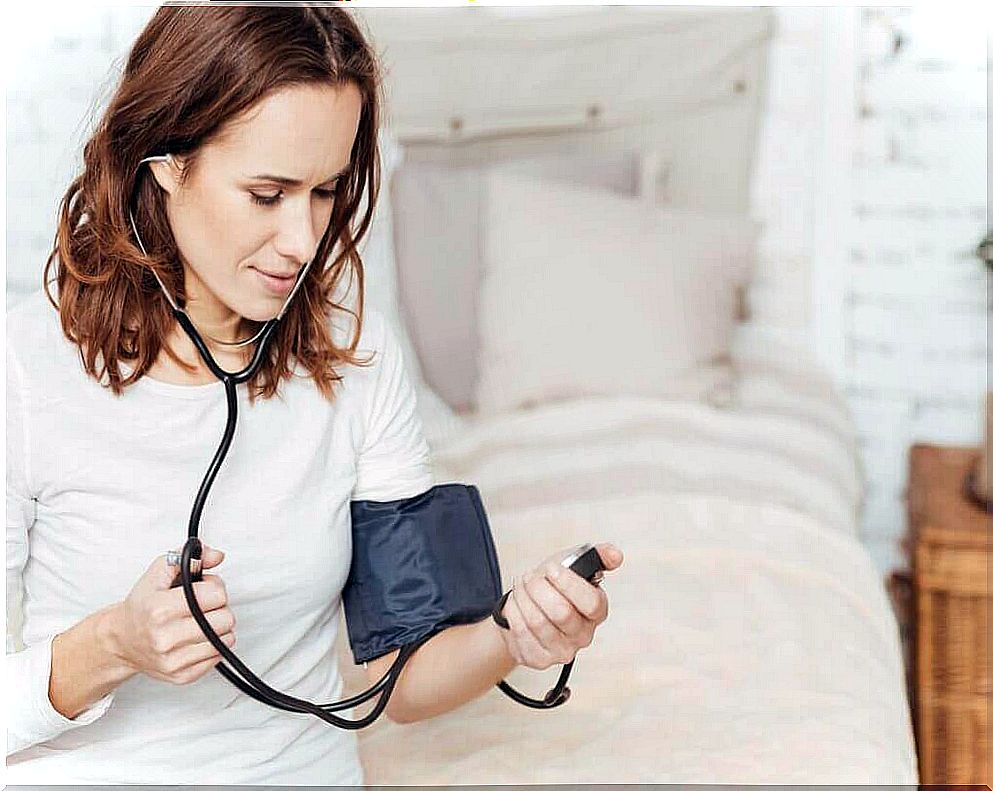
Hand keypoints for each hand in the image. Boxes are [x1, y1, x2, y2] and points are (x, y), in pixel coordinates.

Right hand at [107, 545, 236, 684]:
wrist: (121, 641)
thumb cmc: (142, 607)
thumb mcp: (159, 572)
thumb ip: (189, 558)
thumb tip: (215, 555)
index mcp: (160, 609)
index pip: (216, 595)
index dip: (214, 587)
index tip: (203, 589)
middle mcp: (165, 638)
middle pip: (225, 618)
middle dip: (219, 607)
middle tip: (202, 606)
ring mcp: (174, 660)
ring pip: (227, 638)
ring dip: (218, 627)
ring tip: (200, 621)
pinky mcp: (182, 676)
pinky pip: (218, 657)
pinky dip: (212, 646)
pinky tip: (195, 638)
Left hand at [497, 543, 622, 670]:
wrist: (528, 605)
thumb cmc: (553, 586)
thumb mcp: (574, 563)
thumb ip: (598, 556)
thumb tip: (616, 555)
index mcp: (597, 611)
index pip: (591, 603)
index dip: (568, 583)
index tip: (551, 569)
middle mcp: (583, 635)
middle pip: (560, 612)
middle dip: (539, 587)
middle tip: (530, 577)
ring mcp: (562, 651)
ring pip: (537, 621)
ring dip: (523, 597)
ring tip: (522, 587)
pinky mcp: (539, 659)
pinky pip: (520, 632)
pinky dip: (514, 611)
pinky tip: (517, 604)